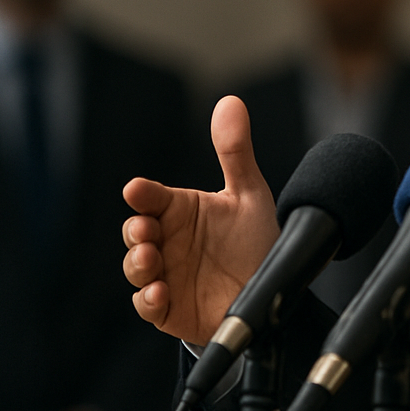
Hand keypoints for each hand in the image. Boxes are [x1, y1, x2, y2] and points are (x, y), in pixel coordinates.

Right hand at [122, 95, 280, 344]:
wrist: (274, 293)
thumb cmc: (255, 242)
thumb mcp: (248, 195)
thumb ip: (235, 151)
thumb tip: (230, 101)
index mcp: (180, 211)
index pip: (151, 198)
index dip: (142, 194)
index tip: (137, 190)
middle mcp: (168, 241)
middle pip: (135, 231)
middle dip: (135, 230)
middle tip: (146, 229)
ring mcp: (166, 275)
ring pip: (136, 267)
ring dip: (137, 263)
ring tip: (150, 258)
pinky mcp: (170, 309)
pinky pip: (148, 306)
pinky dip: (148, 299)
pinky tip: (160, 292)